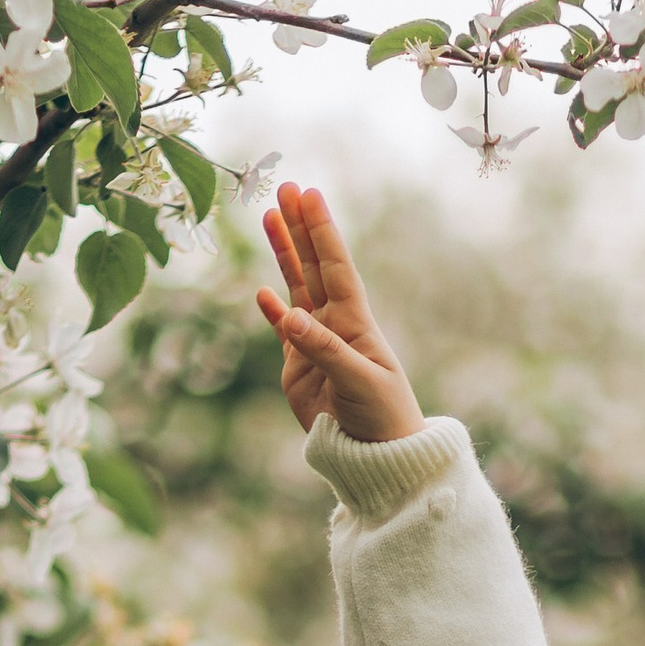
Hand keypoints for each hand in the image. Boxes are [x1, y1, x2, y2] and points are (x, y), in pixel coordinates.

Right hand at [255, 183, 423, 444]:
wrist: (377, 458)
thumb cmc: (382, 418)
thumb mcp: (358, 382)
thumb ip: (324, 350)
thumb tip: (289, 315)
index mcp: (355, 322)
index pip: (335, 266)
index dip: (321, 230)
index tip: (309, 196)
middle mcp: (335, 325)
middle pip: (314, 266)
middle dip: (300, 227)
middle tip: (286, 187)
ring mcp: (315, 344)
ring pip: (296, 288)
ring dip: (284, 254)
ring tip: (269, 217)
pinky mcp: (299, 370)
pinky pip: (283, 332)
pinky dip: (272, 312)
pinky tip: (262, 291)